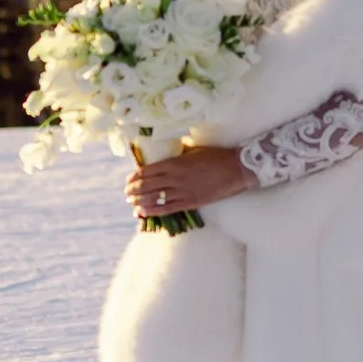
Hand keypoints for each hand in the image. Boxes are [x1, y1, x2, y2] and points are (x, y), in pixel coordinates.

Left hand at [128, 144, 253, 221]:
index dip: (135, 177)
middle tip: (126, 192)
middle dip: (134, 190)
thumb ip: (178, 152)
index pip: (147, 171)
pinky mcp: (190, 203)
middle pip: (147, 186)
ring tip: (131, 202)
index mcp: (175, 163)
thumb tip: (165, 151)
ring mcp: (183, 192)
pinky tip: (143, 212)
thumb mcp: (193, 149)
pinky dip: (153, 211)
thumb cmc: (215, 156)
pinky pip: (167, 209)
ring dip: (139, 201)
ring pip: (154, 199)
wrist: (236, 169)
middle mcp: (175, 178)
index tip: (129, 179)